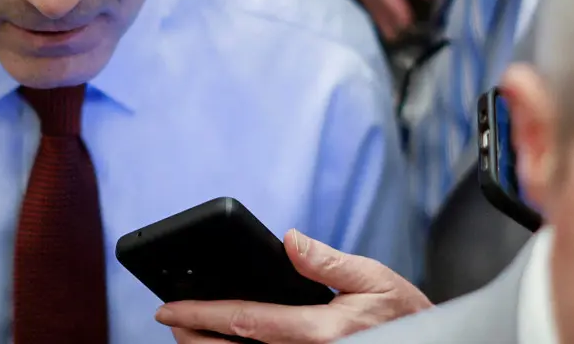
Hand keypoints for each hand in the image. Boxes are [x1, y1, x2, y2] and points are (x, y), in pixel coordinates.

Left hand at [155, 230, 431, 342]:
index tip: (168, 308)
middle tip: (168, 319)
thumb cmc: (404, 315)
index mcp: (319, 331)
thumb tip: (288, 240)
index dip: (201, 315)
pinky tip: (227, 339)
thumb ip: (327, 261)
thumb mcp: (373, 278)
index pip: (245, 321)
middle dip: (195, 336)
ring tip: (188, 331)